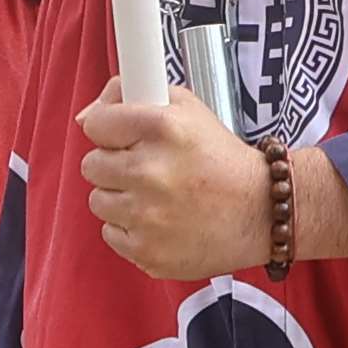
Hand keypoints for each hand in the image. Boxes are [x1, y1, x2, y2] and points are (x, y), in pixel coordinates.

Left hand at [77, 87, 271, 286]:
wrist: (261, 213)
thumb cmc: (222, 160)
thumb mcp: (186, 108)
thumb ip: (132, 96)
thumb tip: (85, 116)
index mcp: (162, 128)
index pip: (96, 123)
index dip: (107, 129)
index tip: (120, 136)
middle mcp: (151, 171)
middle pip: (92, 165)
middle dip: (115, 164)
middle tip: (145, 167)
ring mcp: (148, 216)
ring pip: (98, 200)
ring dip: (121, 197)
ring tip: (156, 195)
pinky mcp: (148, 251)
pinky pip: (111, 233)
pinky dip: (131, 228)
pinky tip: (160, 219)